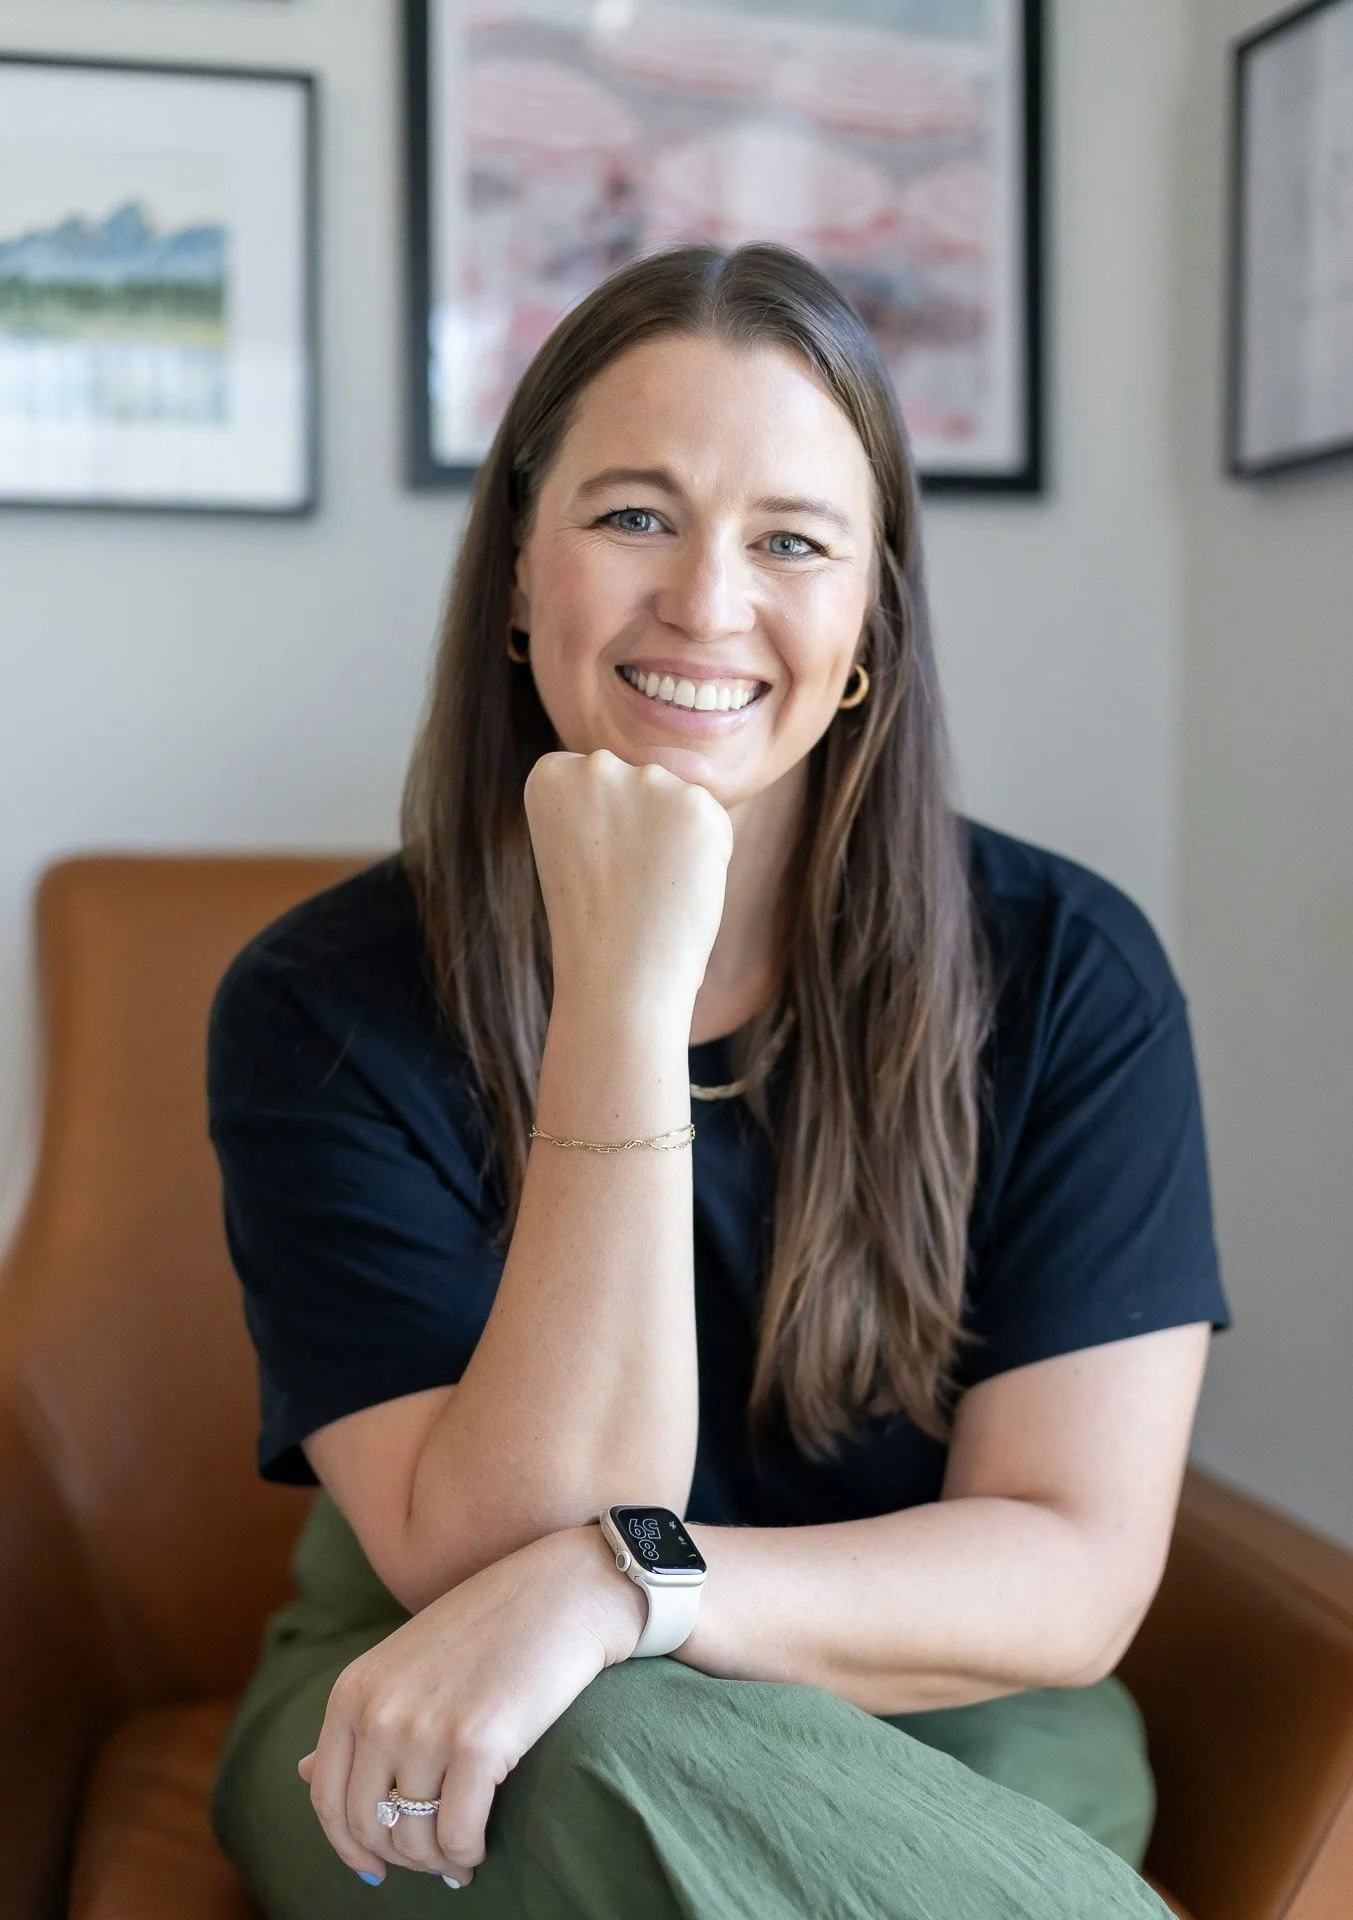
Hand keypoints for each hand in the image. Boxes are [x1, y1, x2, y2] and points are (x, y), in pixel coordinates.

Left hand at [297, 1525, 644, 1887]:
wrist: (563, 1591)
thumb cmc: (488, 1625)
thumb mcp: (403, 1663)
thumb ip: (356, 1719)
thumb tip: (304, 1775)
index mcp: (352, 1690)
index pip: (327, 1798)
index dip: (349, 1845)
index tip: (375, 1866)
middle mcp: (378, 1712)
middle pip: (368, 1826)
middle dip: (400, 1858)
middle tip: (432, 1860)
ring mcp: (424, 1728)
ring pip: (415, 1839)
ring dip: (438, 1860)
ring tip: (460, 1855)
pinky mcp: (477, 1745)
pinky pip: (458, 1835)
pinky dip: (467, 1854)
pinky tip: (479, 1845)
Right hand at [523, 748, 733, 1010]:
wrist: (616, 975)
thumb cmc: (595, 922)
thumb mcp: (576, 843)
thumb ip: (609, 799)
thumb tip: (694, 765)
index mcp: (551, 773)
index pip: (603, 784)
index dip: (604, 834)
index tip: (590, 868)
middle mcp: (595, 765)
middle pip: (643, 786)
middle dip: (643, 832)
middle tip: (623, 885)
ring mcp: (647, 780)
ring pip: (679, 801)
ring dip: (676, 842)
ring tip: (650, 888)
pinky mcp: (696, 803)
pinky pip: (713, 823)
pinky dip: (708, 857)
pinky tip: (679, 886)